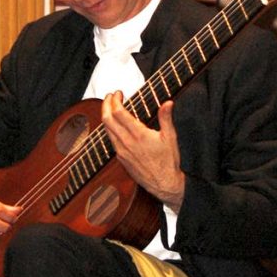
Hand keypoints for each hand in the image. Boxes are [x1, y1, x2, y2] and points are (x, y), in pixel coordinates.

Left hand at [101, 92, 184, 211]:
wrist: (163, 184)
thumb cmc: (168, 162)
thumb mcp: (170, 137)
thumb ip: (166, 118)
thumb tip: (168, 103)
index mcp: (139, 135)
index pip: (119, 113)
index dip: (115, 100)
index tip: (118, 93)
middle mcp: (127, 142)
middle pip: (107, 119)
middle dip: (106, 105)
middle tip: (110, 96)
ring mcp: (121, 151)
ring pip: (106, 130)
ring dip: (106, 116)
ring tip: (110, 107)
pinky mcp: (121, 158)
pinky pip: (110, 140)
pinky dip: (110, 128)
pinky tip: (115, 125)